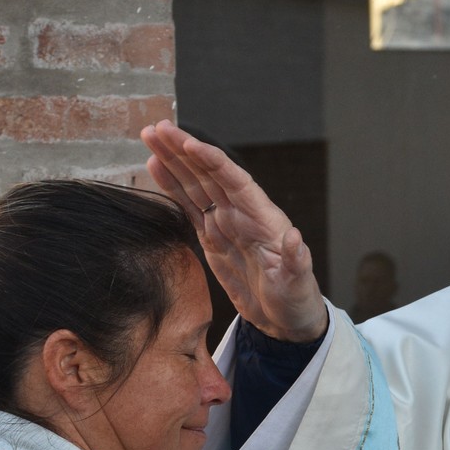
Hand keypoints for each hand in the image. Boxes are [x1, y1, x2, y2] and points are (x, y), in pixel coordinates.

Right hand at [141, 120, 326, 341]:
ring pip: (195, 185)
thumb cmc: (297, 300)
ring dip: (173, 161)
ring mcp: (226, 224)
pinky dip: (172, 187)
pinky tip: (155, 167)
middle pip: (209, 174)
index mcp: (263, 218)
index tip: (189, 144)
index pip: (235, 182)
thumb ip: (296, 262)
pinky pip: (189, 208)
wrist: (286, 320)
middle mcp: (242, 214)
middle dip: (183, 151)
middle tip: (156, 128)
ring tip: (150, 137)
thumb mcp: (298, 284)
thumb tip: (296, 239)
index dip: (212, 162)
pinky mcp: (212, 239)